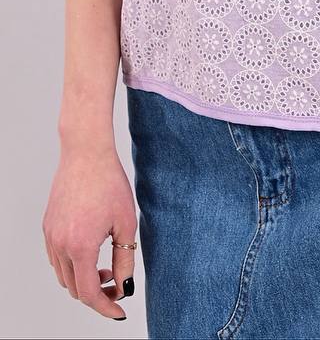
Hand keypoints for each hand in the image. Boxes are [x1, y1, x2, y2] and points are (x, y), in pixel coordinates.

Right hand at [42, 141, 137, 321]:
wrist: (86, 153)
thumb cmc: (109, 183)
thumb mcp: (126, 224)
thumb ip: (125, 260)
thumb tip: (124, 287)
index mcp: (81, 247)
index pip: (90, 293)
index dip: (106, 307)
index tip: (119, 311)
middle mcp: (60, 245)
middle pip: (75, 289)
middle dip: (97, 293)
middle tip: (116, 281)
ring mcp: (51, 236)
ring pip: (64, 276)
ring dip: (83, 279)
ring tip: (105, 264)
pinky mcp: (48, 227)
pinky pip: (57, 259)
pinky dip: (72, 265)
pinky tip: (90, 250)